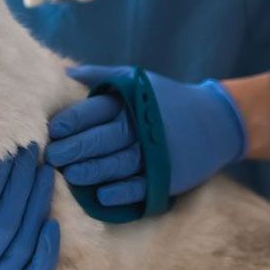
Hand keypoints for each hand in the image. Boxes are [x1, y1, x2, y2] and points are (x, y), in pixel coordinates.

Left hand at [46, 65, 246, 205]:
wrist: (217, 122)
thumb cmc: (166, 100)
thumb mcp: (137, 81)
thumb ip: (102, 77)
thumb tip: (65, 73)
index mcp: (131, 102)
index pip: (96, 110)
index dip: (72, 120)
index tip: (53, 130)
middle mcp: (142, 127)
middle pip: (105, 138)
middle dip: (76, 148)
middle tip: (52, 157)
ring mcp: (156, 154)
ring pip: (119, 164)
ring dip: (93, 171)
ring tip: (69, 176)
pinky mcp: (167, 176)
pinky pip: (141, 187)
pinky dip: (122, 193)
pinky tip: (101, 196)